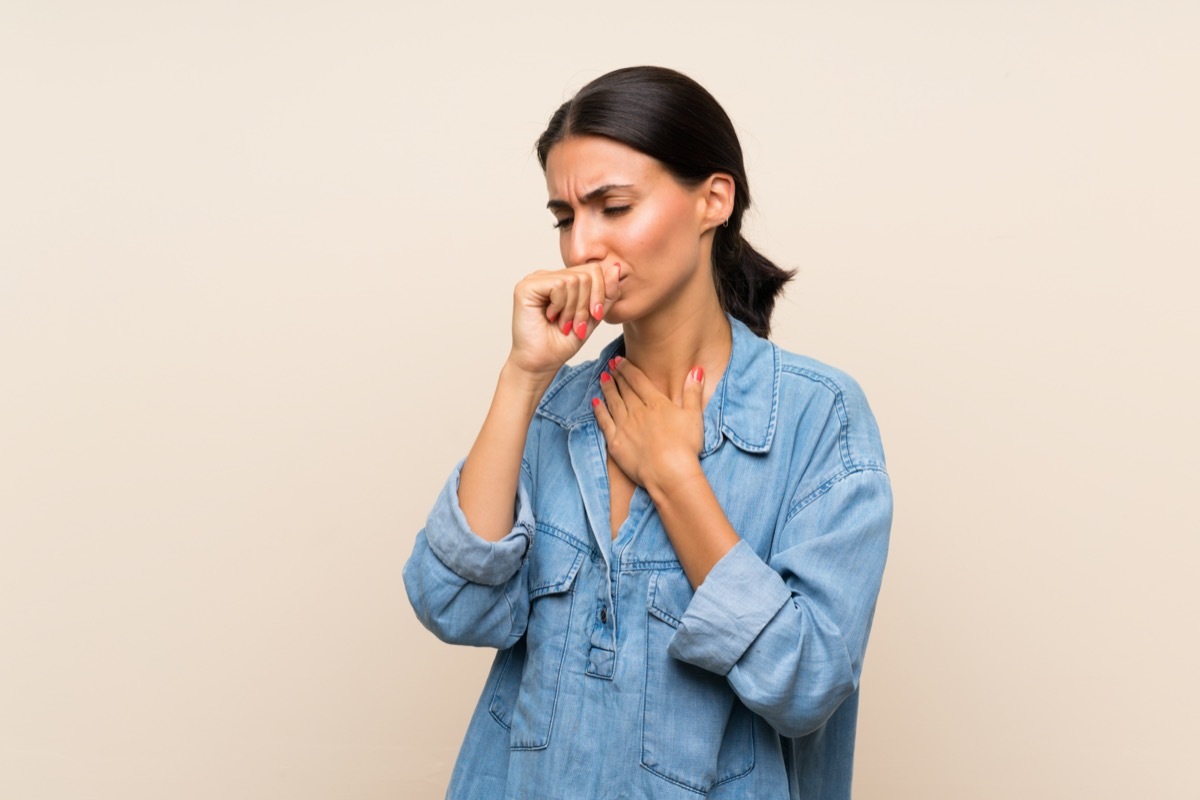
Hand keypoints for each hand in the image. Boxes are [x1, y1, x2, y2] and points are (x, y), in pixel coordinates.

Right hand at [507, 262, 621, 380]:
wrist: (541, 364)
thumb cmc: (562, 343)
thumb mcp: (593, 317)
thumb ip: (606, 294)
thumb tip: (616, 267)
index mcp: (563, 280)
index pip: (593, 269)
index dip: (600, 293)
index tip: (595, 316)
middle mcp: (548, 276)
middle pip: (586, 274)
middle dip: (587, 305)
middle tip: (575, 324)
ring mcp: (536, 279)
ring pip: (574, 280)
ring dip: (574, 309)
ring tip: (563, 324)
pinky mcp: (526, 287)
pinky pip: (559, 285)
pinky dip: (561, 306)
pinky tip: (550, 317)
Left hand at [591, 356, 705, 491]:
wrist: (669, 472)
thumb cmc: (685, 447)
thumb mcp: (694, 416)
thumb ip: (693, 392)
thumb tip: (696, 370)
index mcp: (656, 403)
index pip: (638, 380)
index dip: (628, 368)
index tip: (620, 360)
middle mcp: (637, 411)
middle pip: (624, 389)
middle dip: (617, 375)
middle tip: (610, 365)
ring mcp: (624, 426)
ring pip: (613, 402)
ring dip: (608, 388)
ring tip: (603, 378)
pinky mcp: (615, 442)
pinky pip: (604, 421)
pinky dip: (599, 410)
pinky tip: (595, 402)